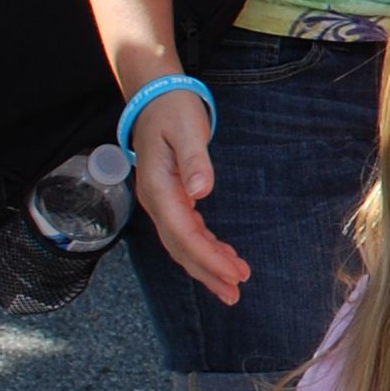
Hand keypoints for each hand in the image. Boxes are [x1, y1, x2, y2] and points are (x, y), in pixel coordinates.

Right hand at [126, 85, 246, 305]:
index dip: (208, 257)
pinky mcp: (170, 198)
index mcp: (158, 188)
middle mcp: (156, 200)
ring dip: (206, 266)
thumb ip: (194, 160)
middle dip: (207, 272)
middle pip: (180, 247)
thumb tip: (201, 192)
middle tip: (234, 294)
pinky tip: (222, 256)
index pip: (183, 233)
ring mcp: (161, 201)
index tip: (234, 273)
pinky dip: (204, 248)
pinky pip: (185, 231)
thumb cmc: (173, 110)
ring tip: (232, 286)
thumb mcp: (186, 129)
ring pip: (182, 244)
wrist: (155, 96)